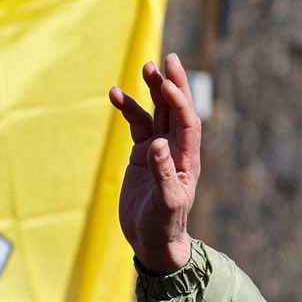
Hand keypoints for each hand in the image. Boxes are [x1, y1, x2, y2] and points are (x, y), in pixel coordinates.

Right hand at [109, 53, 201, 273]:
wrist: (154, 242)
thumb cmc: (164, 227)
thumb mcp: (165, 205)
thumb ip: (163, 174)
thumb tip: (158, 144)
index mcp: (187, 160)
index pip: (187, 122)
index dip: (179, 101)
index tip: (168, 84)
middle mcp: (176, 150)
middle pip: (176, 109)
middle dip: (173, 84)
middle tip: (168, 58)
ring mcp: (159, 151)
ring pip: (157, 113)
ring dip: (152, 91)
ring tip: (145, 67)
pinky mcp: (142, 156)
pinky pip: (137, 125)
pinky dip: (128, 110)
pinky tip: (114, 95)